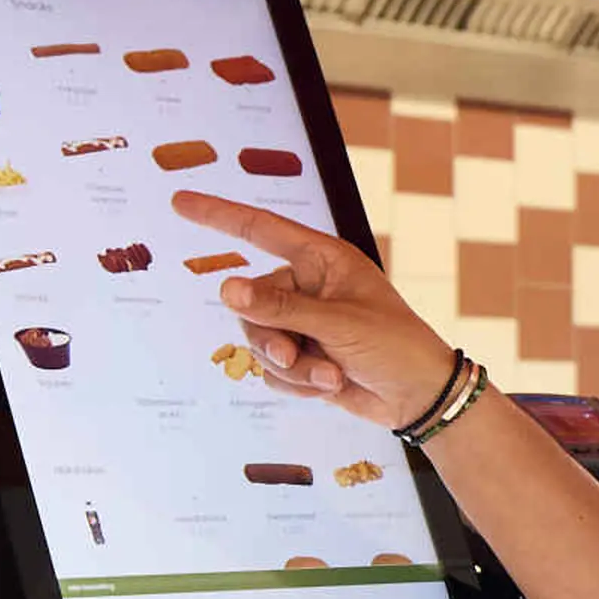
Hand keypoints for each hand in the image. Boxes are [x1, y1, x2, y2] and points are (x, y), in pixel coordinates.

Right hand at [168, 190, 458, 429]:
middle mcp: (308, 288)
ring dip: (291, 367)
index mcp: (322, 261)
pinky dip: (298, 384)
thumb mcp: (338, 324)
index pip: (260, 230)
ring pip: (259, 343)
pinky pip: (273, 371)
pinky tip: (332, 385)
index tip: (180, 200)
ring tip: (330, 375)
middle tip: (293, 354)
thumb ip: (280, 308)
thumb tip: (227, 289)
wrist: (419, 398)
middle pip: (250, 304)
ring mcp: (303, 324)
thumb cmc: (395, 346)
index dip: (218, 215)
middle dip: (270, 337)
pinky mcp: (302, 358)